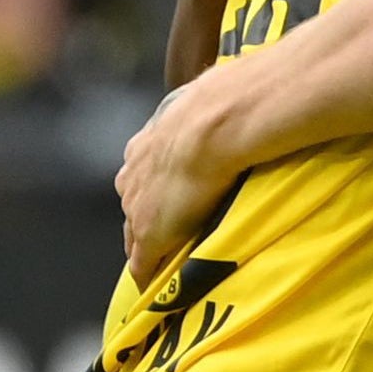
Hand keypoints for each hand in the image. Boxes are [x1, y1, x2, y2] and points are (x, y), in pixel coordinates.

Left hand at [118, 72, 247, 280]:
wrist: (219, 120)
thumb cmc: (227, 103)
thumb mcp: (211, 101)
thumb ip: (214, 108)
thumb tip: (241, 85)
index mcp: (144, 145)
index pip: (141, 179)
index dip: (155, 194)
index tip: (168, 205)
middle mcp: (132, 173)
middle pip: (134, 206)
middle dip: (146, 219)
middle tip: (168, 235)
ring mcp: (139, 204)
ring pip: (136, 232)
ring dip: (147, 247)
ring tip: (163, 263)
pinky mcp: (150, 232)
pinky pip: (143, 261)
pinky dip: (148, 274)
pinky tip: (155, 286)